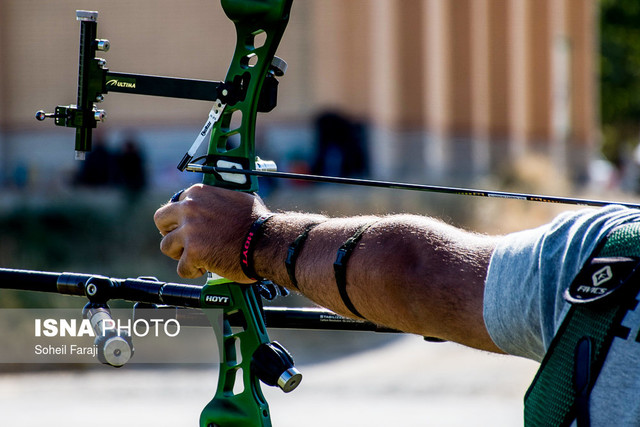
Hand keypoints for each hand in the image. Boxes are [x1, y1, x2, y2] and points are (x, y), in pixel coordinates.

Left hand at [154, 184, 268, 280]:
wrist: (267, 241)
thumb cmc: (257, 222)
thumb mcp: (236, 198)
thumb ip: (216, 200)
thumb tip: (215, 204)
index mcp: (199, 193)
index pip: (176, 203)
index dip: (182, 218)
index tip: (189, 226)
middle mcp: (190, 208)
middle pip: (161, 220)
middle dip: (170, 232)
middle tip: (183, 241)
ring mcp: (190, 230)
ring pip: (167, 246)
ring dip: (181, 254)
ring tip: (198, 257)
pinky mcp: (193, 252)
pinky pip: (182, 268)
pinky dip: (193, 271)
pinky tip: (207, 268)